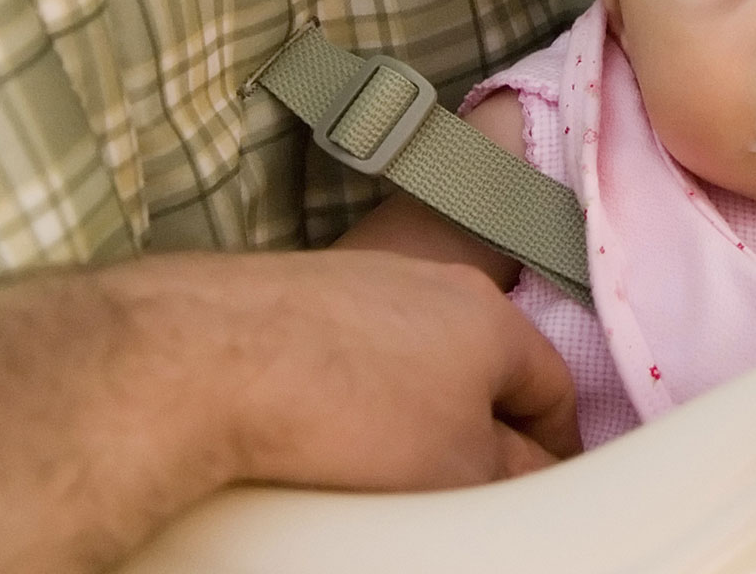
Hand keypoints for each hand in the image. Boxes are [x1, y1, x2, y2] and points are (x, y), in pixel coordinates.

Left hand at [102, 250, 580, 491]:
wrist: (202, 359)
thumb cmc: (348, 410)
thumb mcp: (456, 470)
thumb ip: (509, 475)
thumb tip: (525, 474)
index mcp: (490, 314)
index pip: (552, 384)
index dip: (553, 444)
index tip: (540, 480)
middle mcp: (430, 277)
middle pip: (478, 364)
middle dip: (477, 422)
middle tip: (460, 479)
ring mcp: (356, 275)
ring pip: (409, 354)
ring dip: (409, 405)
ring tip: (380, 459)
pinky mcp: (290, 288)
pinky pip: (344, 348)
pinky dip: (347, 389)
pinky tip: (319, 427)